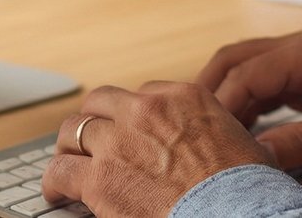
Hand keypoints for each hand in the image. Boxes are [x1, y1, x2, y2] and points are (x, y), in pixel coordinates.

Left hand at [41, 81, 271, 217]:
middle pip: (100, 103)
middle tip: (91, 142)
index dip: (131, 116)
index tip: (128, 131)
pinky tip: (57, 193)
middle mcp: (146, 111)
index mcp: (183, 97)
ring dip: (70, 148)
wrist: (235, 213)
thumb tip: (221, 146)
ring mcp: (119, 142)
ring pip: (73, 131)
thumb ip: (218, 133)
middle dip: (94, 122)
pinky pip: (59, 172)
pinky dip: (54, 183)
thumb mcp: (243, 143)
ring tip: (68, 164)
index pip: (142, 95)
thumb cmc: (247, 189)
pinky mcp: (100, 179)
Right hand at [197, 28, 301, 171]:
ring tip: (207, 131)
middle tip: (189, 127)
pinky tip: (238, 129)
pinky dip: (245, 101)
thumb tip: (255, 157)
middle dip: (208, 92)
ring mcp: (301, 57)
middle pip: (234, 60)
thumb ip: (300, 143)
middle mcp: (298, 46)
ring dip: (224, 96)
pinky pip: (263, 81)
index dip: (221, 106)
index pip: (245, 73)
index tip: (205, 136)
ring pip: (245, 68)